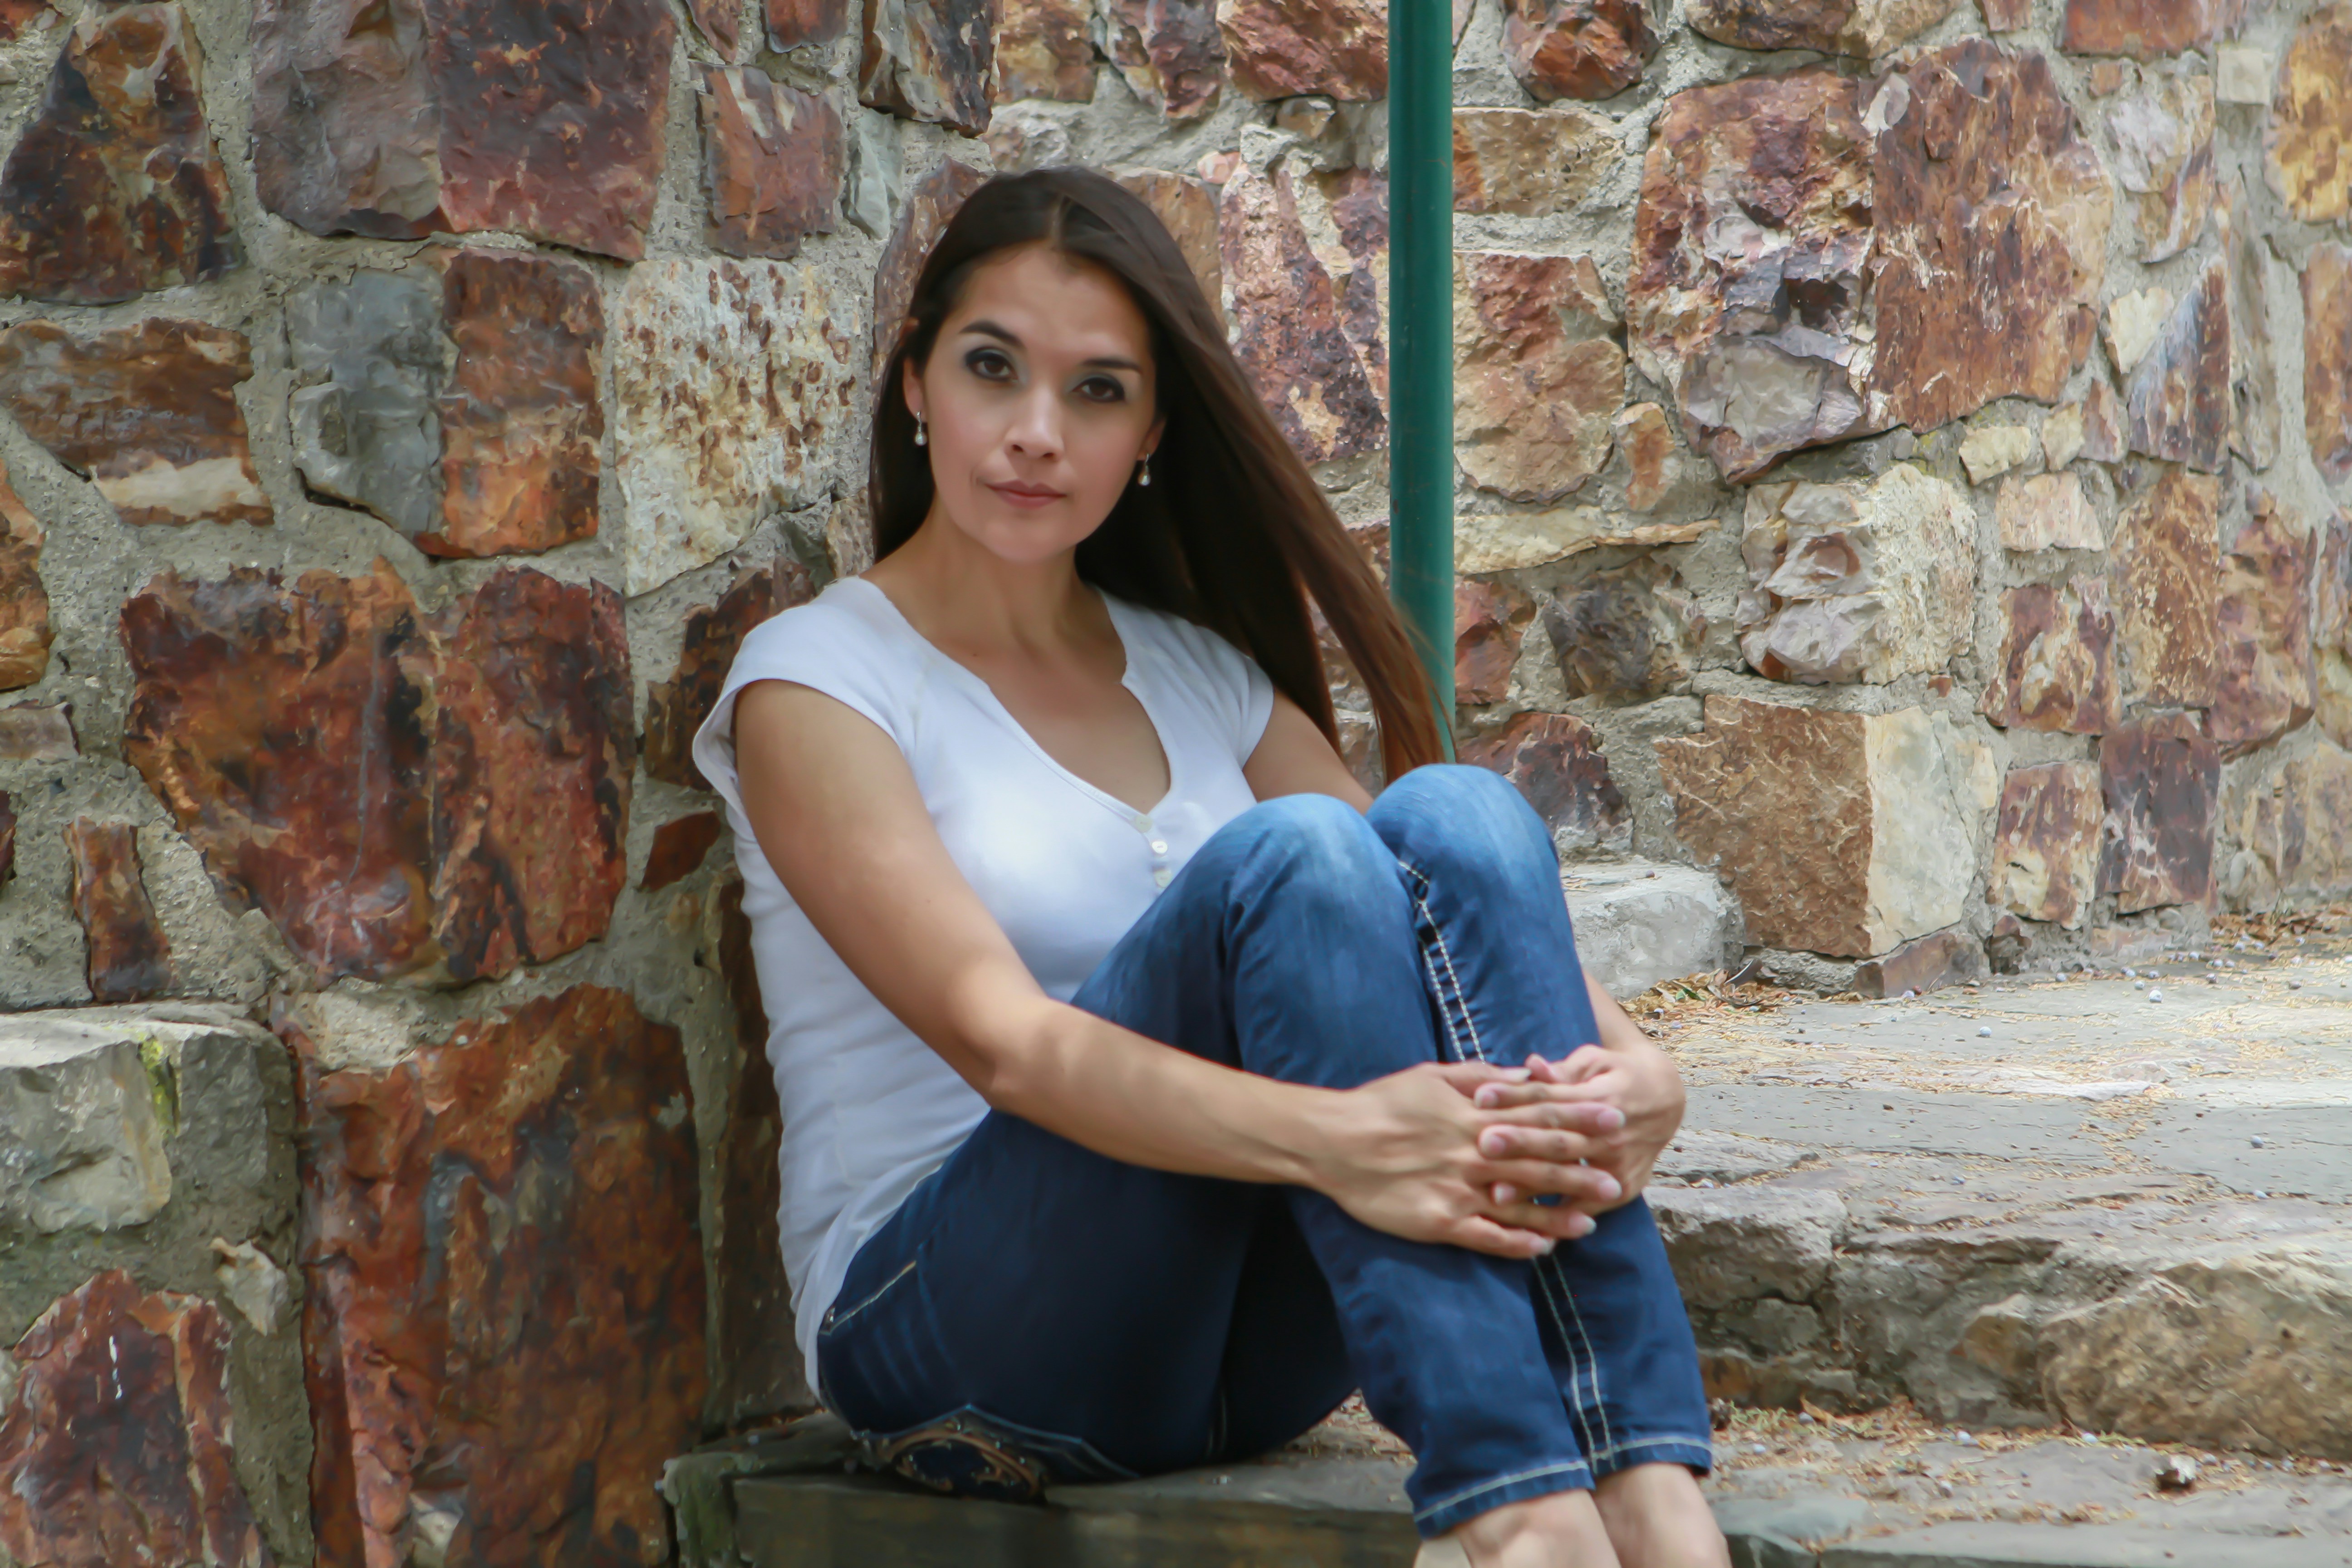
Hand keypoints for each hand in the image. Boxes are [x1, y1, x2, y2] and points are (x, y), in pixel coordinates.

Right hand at [1310, 1061, 1626, 1259]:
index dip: (1578, 1119)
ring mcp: (1457, 1190)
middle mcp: (1471, 1153)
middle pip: (1537, 1162)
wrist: (1333, 1141)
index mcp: (1473, 1116)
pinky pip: (1486, 1237)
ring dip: (1557, 1213)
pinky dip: (1516, 1244)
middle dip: (1580, 1170)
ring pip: (1518, 1204)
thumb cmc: (1381, 1102)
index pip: (1537, 1116)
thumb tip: (1525, 1075)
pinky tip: (1542, 1250)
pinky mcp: (1439, 1221)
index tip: (1613, 1118)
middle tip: (1617, 1177)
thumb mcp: (1432, 1076)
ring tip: (1593, 1220)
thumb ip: (1482, 1077)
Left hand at [1467, 1038, 1684, 1214]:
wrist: (1664, 1101)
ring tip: (1497, 1195)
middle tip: (1483, 1144)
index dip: (1515, 1097)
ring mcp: (1619, 1166)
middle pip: (1559, 1140)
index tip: (1479, 1097)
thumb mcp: (1594, 1063)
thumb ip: (1562, 1071)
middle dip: (1521, 1143)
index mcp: (1602, 1097)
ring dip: (1533, 1188)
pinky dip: (1561, 1222)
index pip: (1551, 1099)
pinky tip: (1532, 1232)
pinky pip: (1587, 1209)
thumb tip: (1531, 1065)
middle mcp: (1613, 1135)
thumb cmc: (1614, 1075)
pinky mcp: (1622, 1190)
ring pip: (1569, 1177)